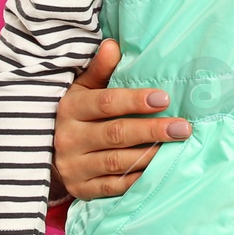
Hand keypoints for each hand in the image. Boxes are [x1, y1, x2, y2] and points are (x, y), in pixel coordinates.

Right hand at [53, 39, 192, 199]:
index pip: (106, 103)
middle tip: (183, 127)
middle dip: (152, 130)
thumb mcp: (83, 89)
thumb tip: (113, 44)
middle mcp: (69, 138)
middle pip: (116, 133)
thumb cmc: (79, 115)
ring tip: (178, 148)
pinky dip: (138, 179)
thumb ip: (100, 69)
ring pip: (117, 162)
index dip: (135, 100)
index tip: (165, 98)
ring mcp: (74, 166)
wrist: (50, 154)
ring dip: (150, 155)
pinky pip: (115, 186)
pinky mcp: (82, 189)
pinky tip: (159, 170)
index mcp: (71, 108)